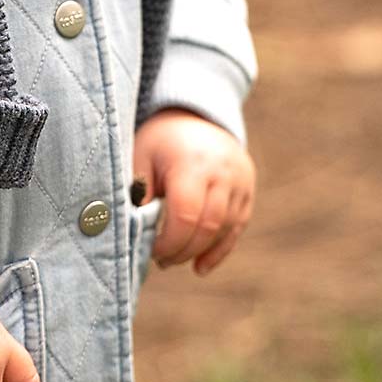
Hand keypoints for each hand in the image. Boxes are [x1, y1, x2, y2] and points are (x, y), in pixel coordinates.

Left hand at [132, 109, 255, 276]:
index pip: (185, 215)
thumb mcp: (140, 158)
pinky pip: (237, 228)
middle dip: (182, 250)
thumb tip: (133, 232)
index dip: (168, 242)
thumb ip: (137, 193)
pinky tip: (200, 266)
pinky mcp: (248, 190)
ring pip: (225, 230)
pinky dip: (219, 250)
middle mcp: (223, 172)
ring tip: (174, 259)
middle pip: (207, 227)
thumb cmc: (160, 141)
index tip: (150, 250)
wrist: (195, 114)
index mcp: (192, 163)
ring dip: (198, 251)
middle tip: (161, 261)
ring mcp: (241, 181)